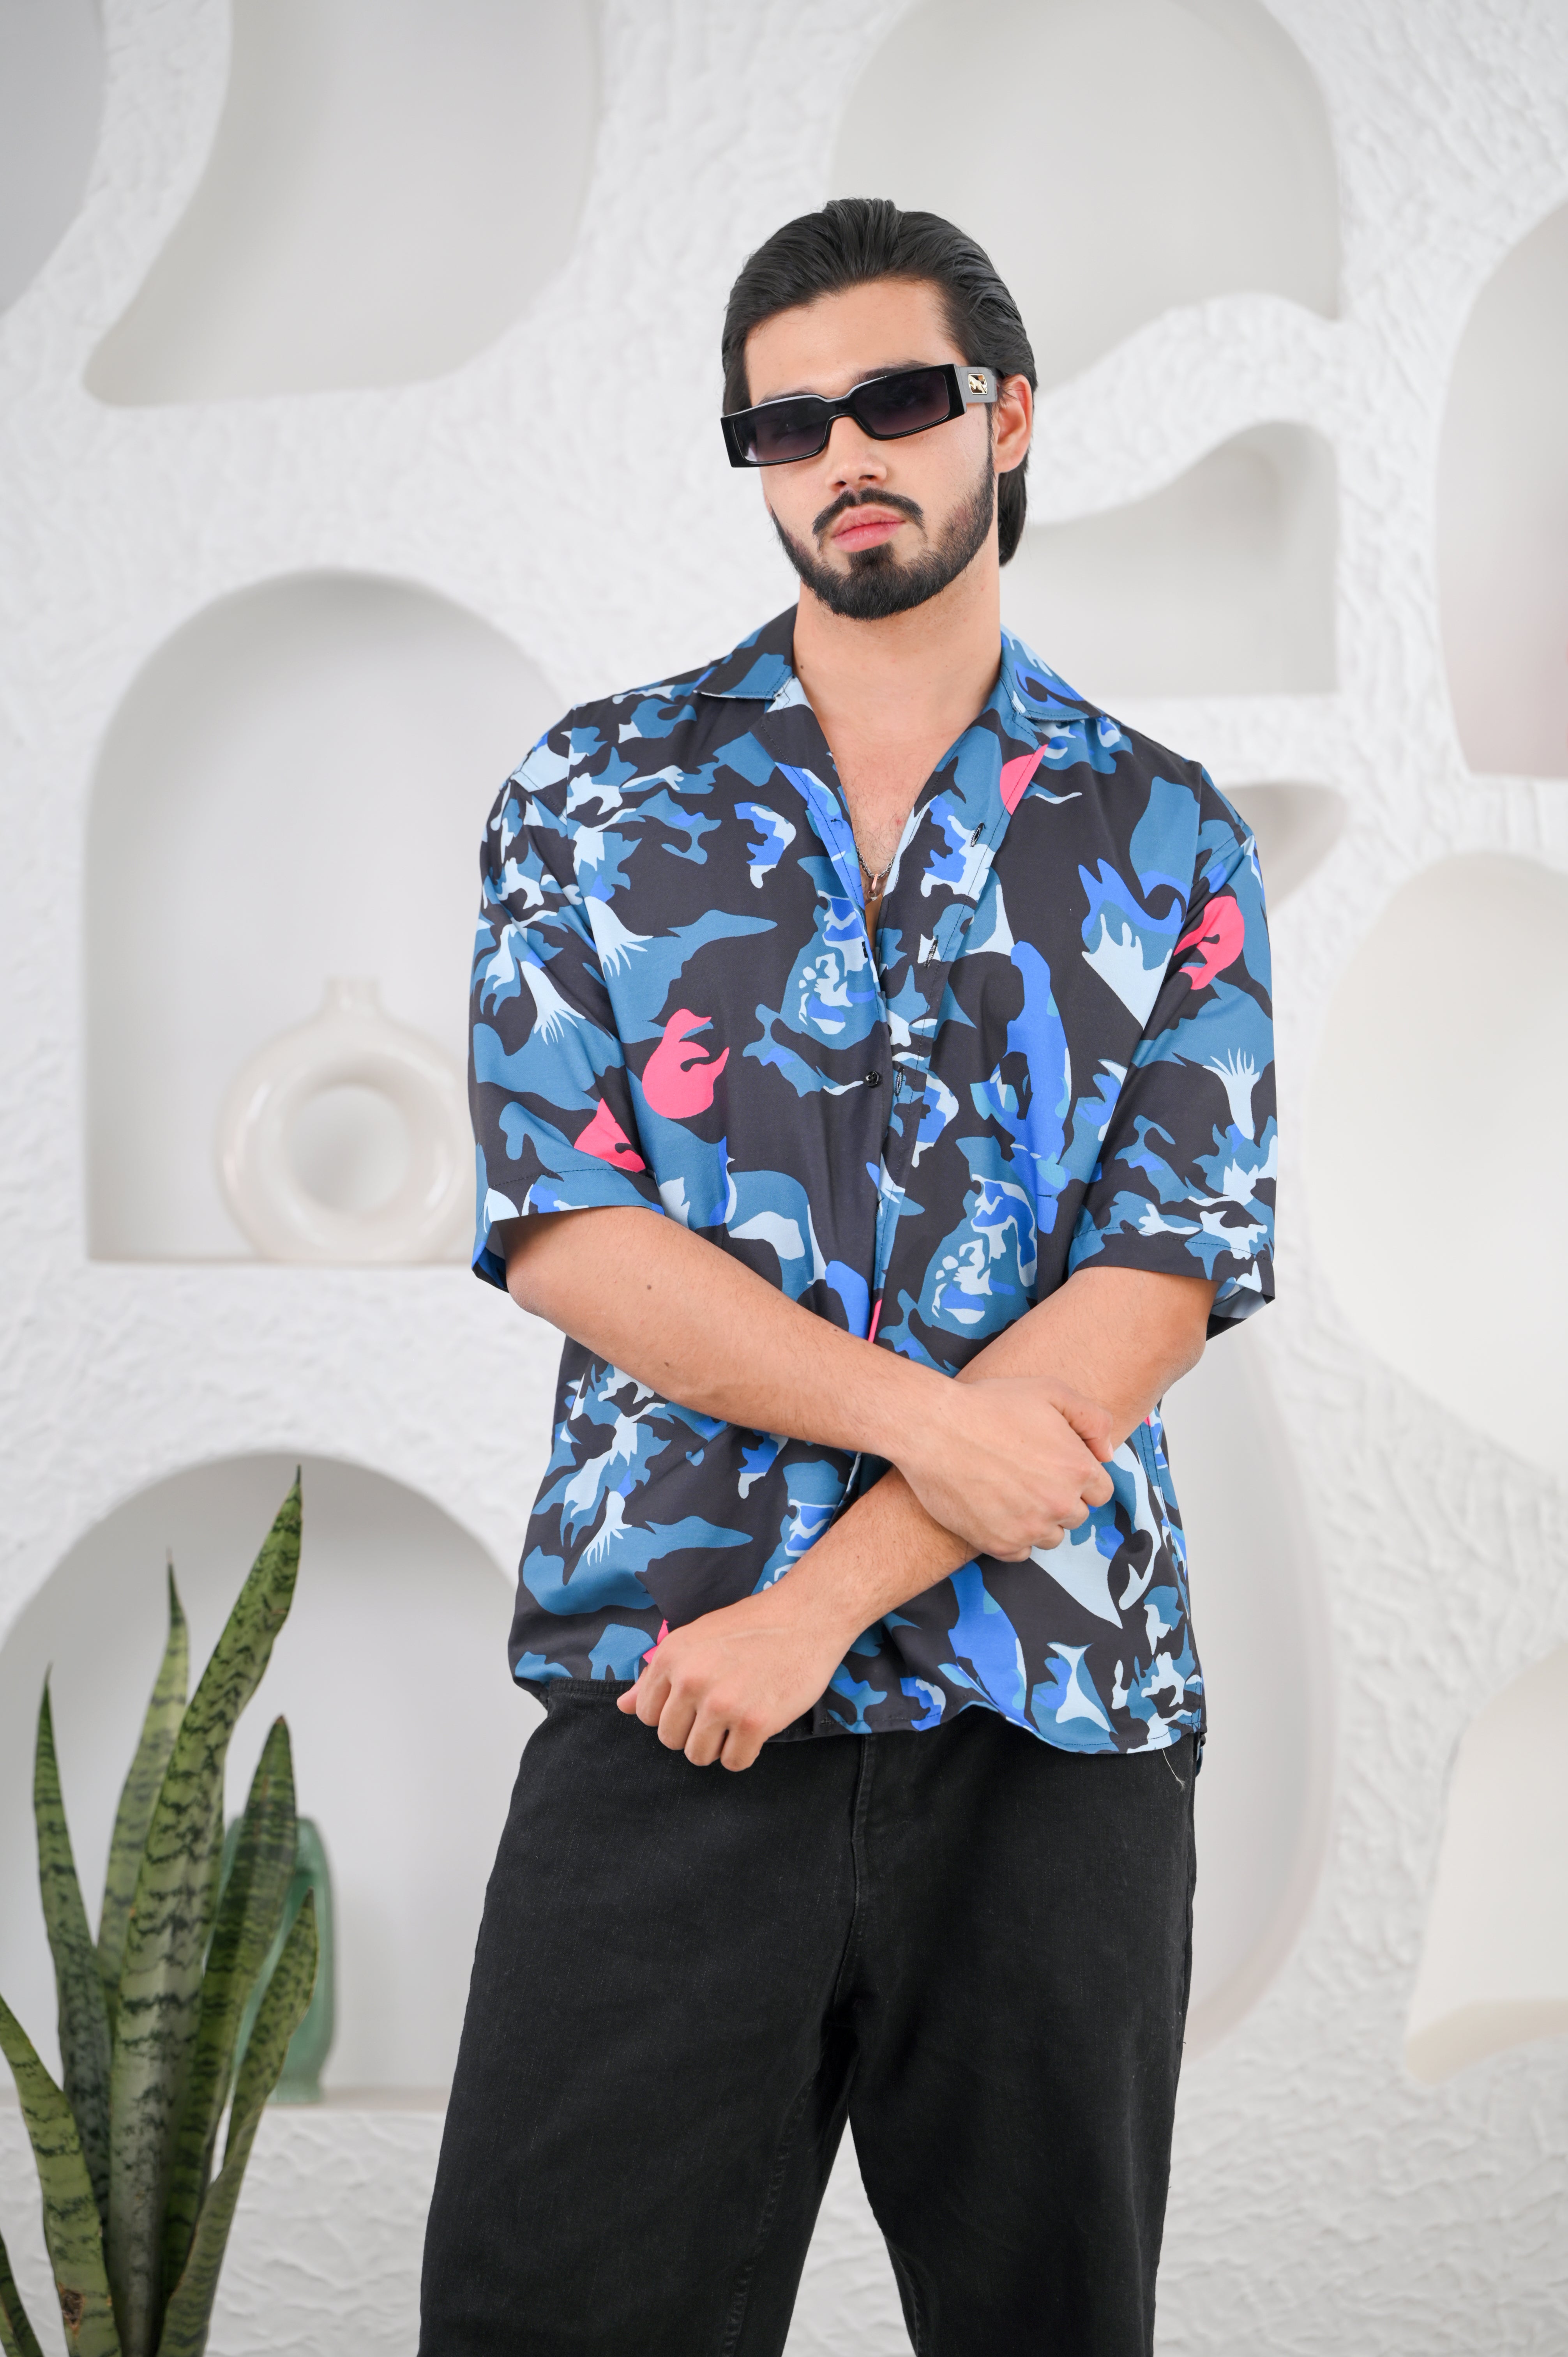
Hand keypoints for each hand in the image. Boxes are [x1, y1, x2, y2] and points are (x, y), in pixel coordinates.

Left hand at [615, 1582, 849, 1770]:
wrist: (805, 1616)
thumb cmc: (751, 1626)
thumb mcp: (695, 1638)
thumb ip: (658, 1674)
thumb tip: (623, 1708)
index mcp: (671, 1657)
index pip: (646, 1715)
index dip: (671, 1713)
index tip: (695, 1702)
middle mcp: (691, 1681)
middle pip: (670, 1740)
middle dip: (693, 1732)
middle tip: (721, 1711)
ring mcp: (722, 1703)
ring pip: (698, 1756)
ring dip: (718, 1746)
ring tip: (737, 1719)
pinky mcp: (754, 1722)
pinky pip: (734, 1763)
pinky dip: (744, 1753)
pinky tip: (756, 1729)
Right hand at [893, 1375, 1114, 1559]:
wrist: (933, 1428)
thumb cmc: (990, 1405)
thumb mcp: (1050, 1391)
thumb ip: (1093, 1418)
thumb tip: (1108, 1453)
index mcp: (1078, 1468)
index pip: (1100, 1491)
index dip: (1079, 1477)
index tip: (1055, 1467)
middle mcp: (1060, 1503)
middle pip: (1077, 1515)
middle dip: (1060, 1499)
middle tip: (1028, 1476)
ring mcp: (1030, 1528)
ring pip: (1051, 1537)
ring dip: (1039, 1521)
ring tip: (1011, 1493)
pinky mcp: (1000, 1544)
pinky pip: (1022, 1553)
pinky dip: (1013, 1537)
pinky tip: (996, 1511)